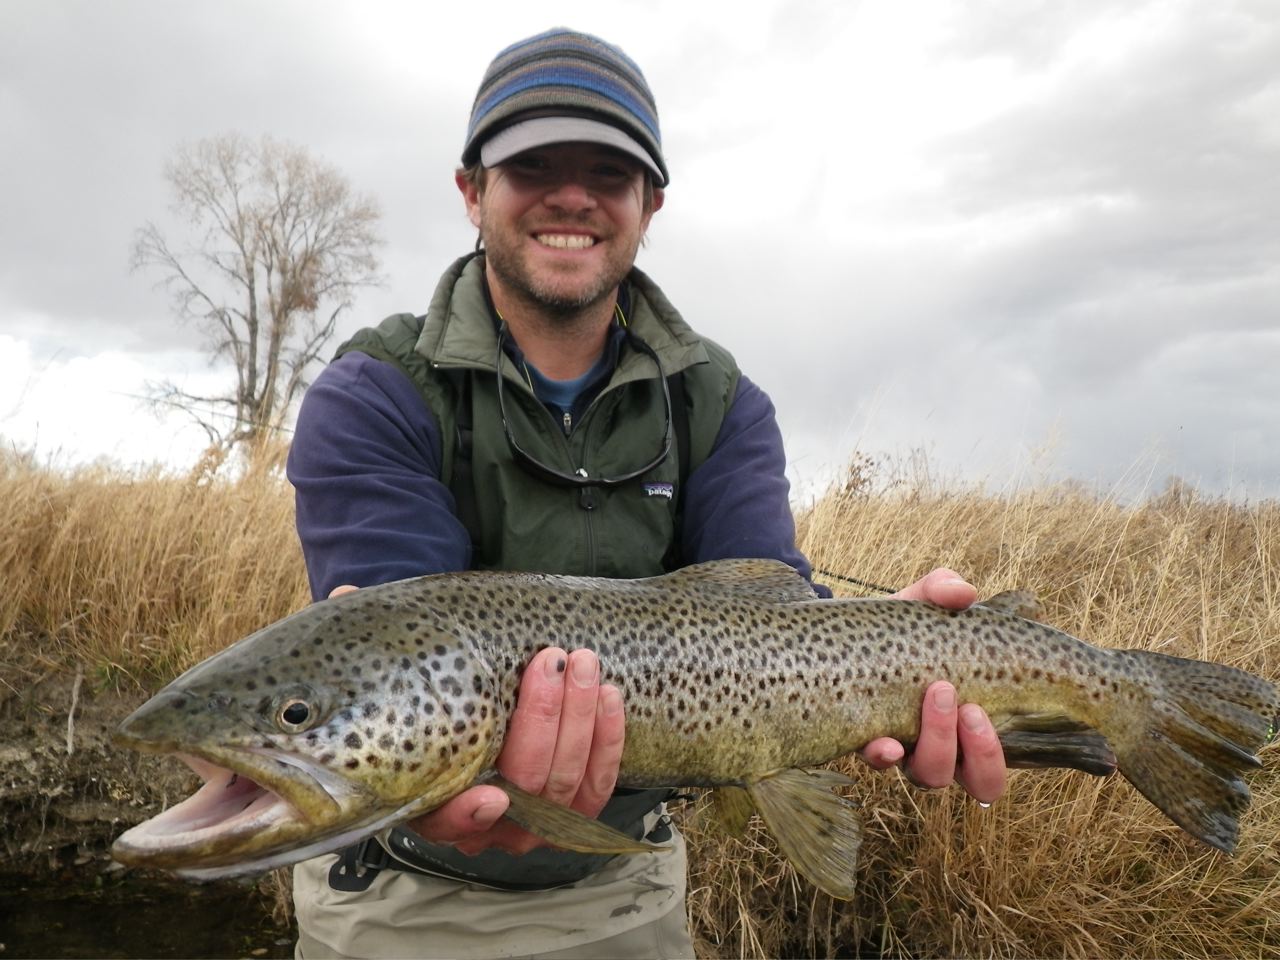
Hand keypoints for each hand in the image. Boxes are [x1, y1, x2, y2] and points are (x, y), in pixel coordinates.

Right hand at [328, 585, 625, 853]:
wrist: (485, 699)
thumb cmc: (436, 685)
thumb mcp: (403, 662)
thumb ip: (374, 637)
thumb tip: (342, 597)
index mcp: (430, 797)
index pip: (446, 822)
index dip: (469, 817)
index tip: (488, 792)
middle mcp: (484, 822)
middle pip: (524, 793)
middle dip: (544, 724)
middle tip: (554, 659)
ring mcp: (533, 819)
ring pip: (566, 788)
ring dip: (580, 721)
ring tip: (584, 661)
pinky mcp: (576, 804)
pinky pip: (599, 785)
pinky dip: (608, 741)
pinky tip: (609, 696)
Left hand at [858, 569, 1006, 803]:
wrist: (841, 631)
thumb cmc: (895, 626)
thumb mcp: (920, 602)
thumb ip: (942, 589)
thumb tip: (964, 592)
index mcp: (964, 721)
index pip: (991, 763)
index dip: (993, 755)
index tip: (982, 710)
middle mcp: (938, 744)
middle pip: (977, 781)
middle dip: (981, 751)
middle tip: (970, 707)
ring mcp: (902, 747)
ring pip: (932, 776)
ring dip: (941, 744)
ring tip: (937, 694)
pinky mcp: (863, 741)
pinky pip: (877, 763)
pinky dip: (884, 755)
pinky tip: (884, 743)